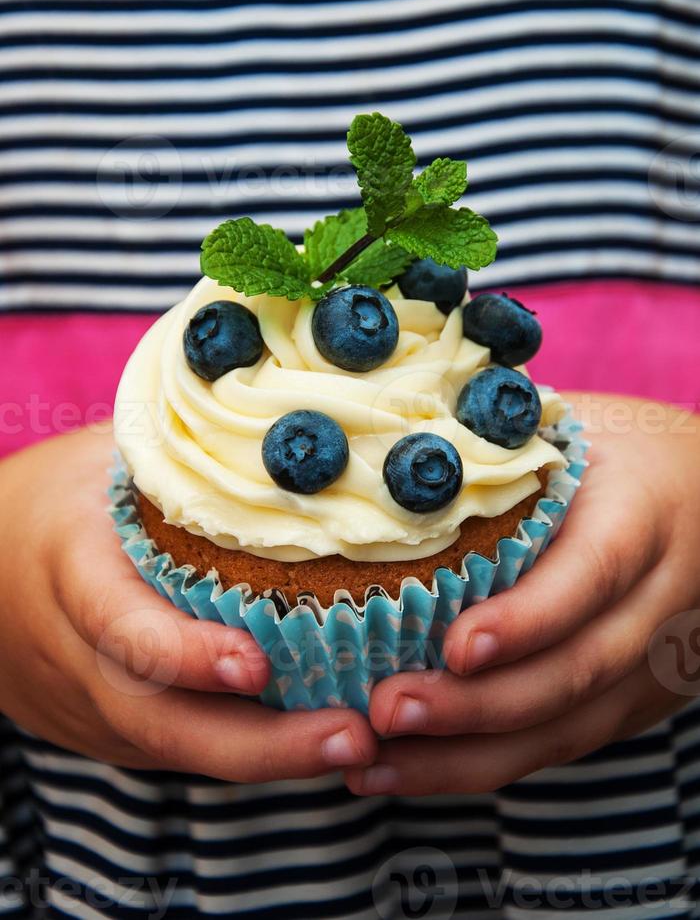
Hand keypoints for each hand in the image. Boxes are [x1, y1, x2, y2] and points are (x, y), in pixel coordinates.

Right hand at [0, 427, 376, 780]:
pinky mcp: (108, 731)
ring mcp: (86, 704)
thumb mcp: (108, 459)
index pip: (120, 624)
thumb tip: (288, 424)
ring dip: (270, 760)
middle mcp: (73, 653)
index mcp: (69, 567)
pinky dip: (246, 751)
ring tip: (357, 744)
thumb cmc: (66, 495)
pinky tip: (315, 739)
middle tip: (353, 736)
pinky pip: (178, 750)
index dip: (184, 653)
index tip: (258, 665)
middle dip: (260, 745)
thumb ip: (180, 457)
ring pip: (176, 750)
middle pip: (159, 721)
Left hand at [345, 394, 699, 795]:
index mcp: (644, 514)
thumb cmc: (615, 451)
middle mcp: (661, 600)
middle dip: (478, 705)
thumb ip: (505, 449)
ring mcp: (652, 664)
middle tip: (386, 711)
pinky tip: (407, 769)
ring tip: (372, 763)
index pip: (594, 574)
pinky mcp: (630, 702)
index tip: (456, 646)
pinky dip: (479, 763)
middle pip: (576, 670)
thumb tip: (388, 448)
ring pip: (565, 728)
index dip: (530, 618)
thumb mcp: (575, 431)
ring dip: (464, 756)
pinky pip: (557, 744)